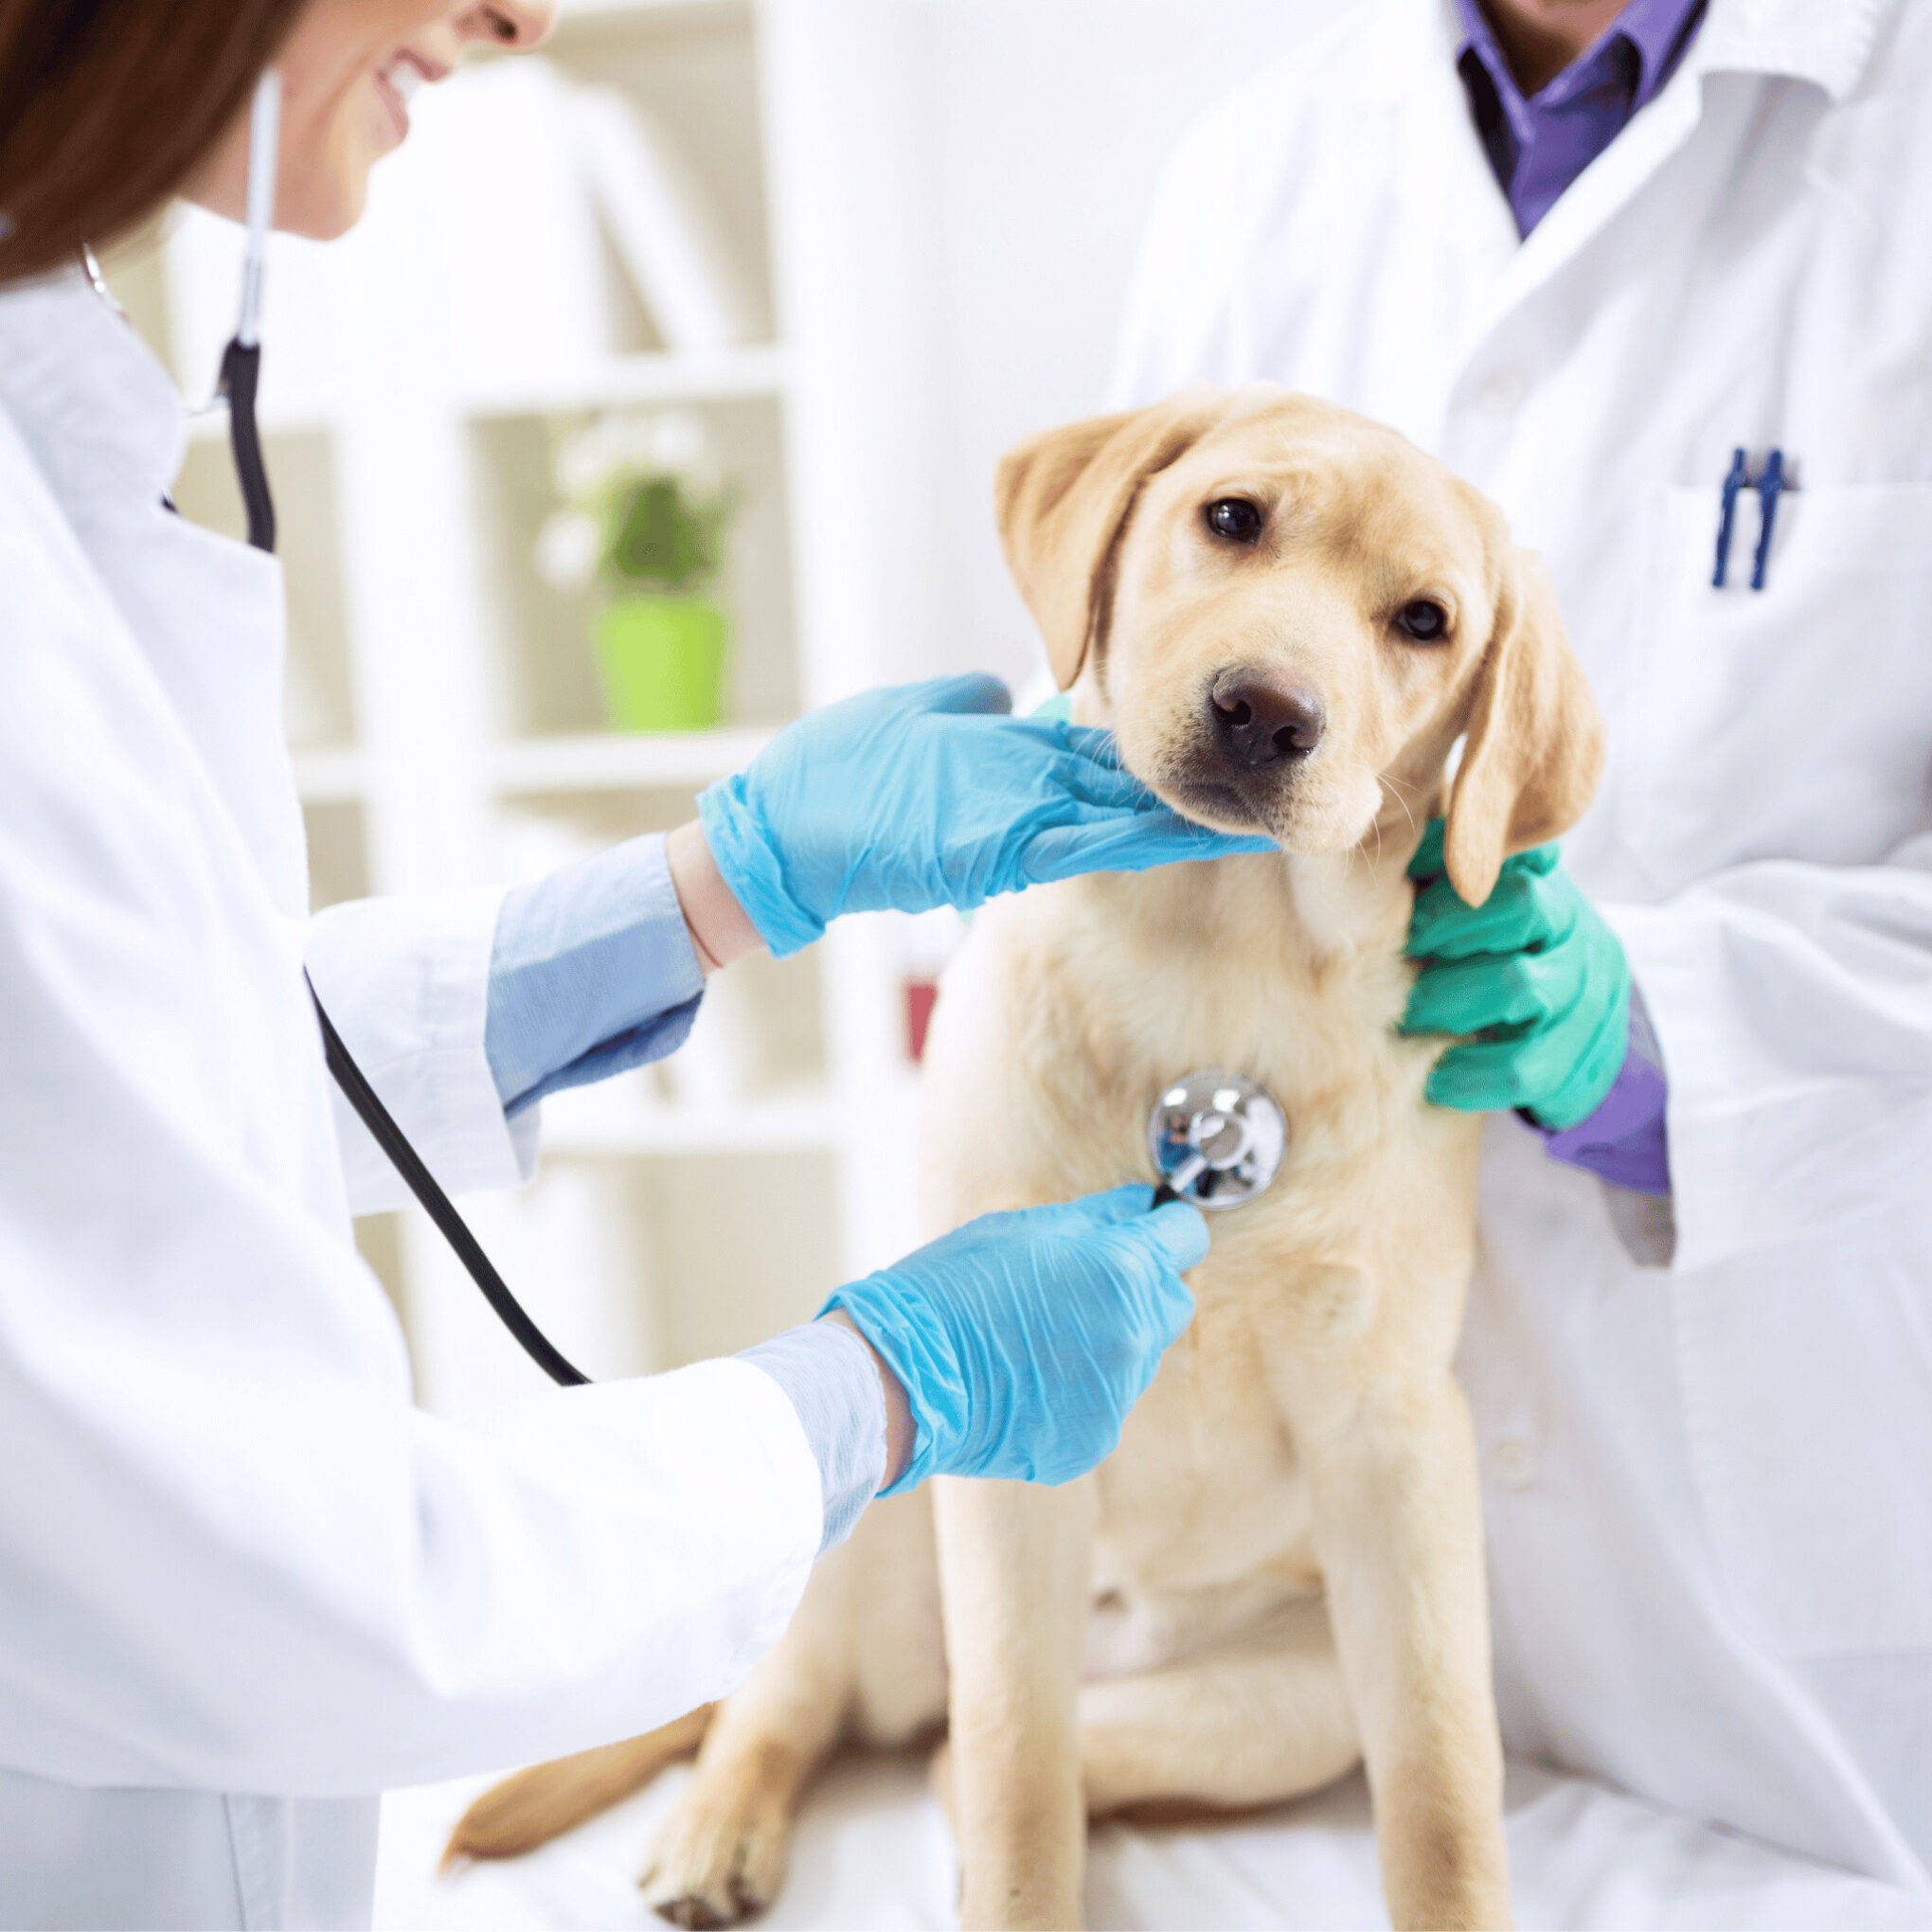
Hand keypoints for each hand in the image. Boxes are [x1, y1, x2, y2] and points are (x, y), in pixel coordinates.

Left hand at [695, 675, 1272, 955]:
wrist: (777, 836)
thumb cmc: (833, 778)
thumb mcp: (915, 718)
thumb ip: (968, 706)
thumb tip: (1004, 692)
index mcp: (1009, 766)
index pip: (1098, 757)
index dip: (1155, 746)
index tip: (1213, 729)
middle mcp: (1023, 800)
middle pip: (1123, 792)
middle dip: (1189, 787)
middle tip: (1267, 775)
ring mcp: (1012, 826)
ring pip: (1114, 822)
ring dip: (1180, 819)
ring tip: (1255, 809)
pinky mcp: (992, 850)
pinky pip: (1077, 846)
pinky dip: (1130, 839)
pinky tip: (1185, 829)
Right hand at [821, 1185, 1207, 1491]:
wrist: (901, 1378)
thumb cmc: (951, 1290)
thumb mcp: (1022, 1230)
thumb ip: (1096, 1216)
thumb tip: (1141, 1203)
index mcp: (1121, 1273)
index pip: (1185, 1238)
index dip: (1166, 1226)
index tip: (1151, 1226)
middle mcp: (1133, 1338)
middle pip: (1171, 1301)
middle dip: (1141, 1286)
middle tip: (1081, 1281)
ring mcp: (1116, 1396)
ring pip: (1139, 1354)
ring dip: (1109, 1338)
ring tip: (1040, 1332)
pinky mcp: (1093, 1440)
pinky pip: (1107, 1401)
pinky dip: (1082, 1387)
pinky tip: (1030, 1375)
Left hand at [1401, 820, 1629, 1130]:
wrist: (1563, 1047)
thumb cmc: (1493, 969)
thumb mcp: (1475, 920)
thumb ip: (1437, 885)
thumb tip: (1380, 856)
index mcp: (1552, 887)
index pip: (1517, 848)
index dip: (1458, 866)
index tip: (1411, 899)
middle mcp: (1581, 931)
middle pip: (1523, 904)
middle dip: (1452, 929)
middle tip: (1405, 951)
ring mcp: (1593, 993)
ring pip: (1524, 986)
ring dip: (1455, 1002)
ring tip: (1411, 1018)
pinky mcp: (1592, 1058)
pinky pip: (1532, 1067)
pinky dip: (1476, 1074)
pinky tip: (1438, 1079)